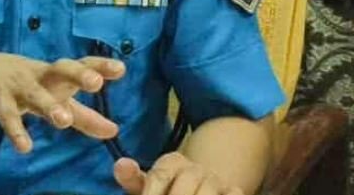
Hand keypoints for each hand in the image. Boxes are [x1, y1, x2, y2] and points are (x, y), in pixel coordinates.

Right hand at [0, 53, 124, 152]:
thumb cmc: (27, 84)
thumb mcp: (55, 95)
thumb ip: (84, 116)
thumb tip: (114, 131)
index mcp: (57, 74)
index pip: (82, 64)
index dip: (100, 65)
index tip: (121, 68)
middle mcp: (40, 76)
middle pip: (61, 71)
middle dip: (78, 75)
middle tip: (95, 83)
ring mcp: (18, 86)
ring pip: (34, 94)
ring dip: (48, 105)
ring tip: (63, 120)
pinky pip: (7, 116)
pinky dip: (15, 131)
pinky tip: (25, 146)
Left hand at [113, 152, 245, 194]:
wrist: (200, 186)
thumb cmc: (165, 191)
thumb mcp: (147, 185)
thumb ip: (132, 178)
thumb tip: (120, 165)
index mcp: (171, 162)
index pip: (159, 175)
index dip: (151, 193)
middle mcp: (195, 168)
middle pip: (185, 184)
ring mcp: (216, 180)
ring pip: (207, 191)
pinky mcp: (233, 191)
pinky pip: (232, 194)